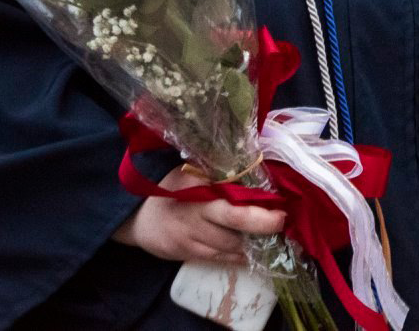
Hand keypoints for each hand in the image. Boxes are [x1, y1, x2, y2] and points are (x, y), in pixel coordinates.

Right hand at [112, 164, 286, 263]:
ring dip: (253, 242)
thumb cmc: (172, 188)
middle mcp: (197, 212)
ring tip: (271, 235)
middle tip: (280, 221)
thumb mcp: (191, 172)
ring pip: (232, 244)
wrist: (138, 217)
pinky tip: (251, 250)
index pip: (232, 192)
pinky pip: (221, 257)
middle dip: (262, 223)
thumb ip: (219, 170)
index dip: (258, 201)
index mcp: (199, 186)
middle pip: (235, 219)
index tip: (279, 203)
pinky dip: (239, 255)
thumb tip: (255, 161)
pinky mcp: (189, 253)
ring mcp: (192, 236)